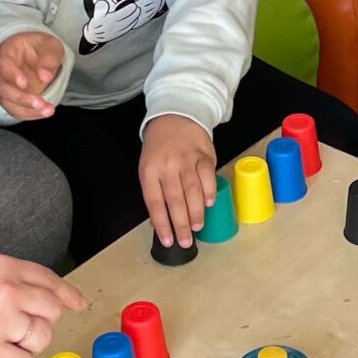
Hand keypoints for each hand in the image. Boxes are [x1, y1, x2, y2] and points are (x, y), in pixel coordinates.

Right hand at [0, 28, 66, 121]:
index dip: (11, 75)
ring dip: (27, 109)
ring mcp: (4, 86)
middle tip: (40, 103)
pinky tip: (44, 112)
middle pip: (3, 88)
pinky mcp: (11, 99)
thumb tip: (45, 76)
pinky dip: (29, 114)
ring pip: (8, 103)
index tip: (24, 84)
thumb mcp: (51, 45)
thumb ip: (49, 58)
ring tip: (47, 110)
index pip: (3, 64)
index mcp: (7, 52)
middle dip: (21, 98)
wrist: (38, 54)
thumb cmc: (41, 47)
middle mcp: (1, 71)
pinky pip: (15, 110)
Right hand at [0, 256, 85, 357]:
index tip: (76, 303)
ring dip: (25, 345)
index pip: (48, 280)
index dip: (66, 295)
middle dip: (41, 323)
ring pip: (40, 339)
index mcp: (1, 268)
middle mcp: (6, 292)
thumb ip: (4, 278)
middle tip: (22, 331)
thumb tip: (34, 294)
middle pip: (51, 312)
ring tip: (0, 343)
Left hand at [140, 114, 216, 248]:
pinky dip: (208, 192)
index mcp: (149, 170)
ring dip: (196, 212)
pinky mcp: (204, 155)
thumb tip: (161, 220)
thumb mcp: (148, 166)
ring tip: (197, 227)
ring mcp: (187, 159)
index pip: (154, 202)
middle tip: (185, 241)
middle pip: (174, 200)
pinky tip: (208, 203)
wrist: (176, 116)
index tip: (167, 240)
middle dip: (180, 224)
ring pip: (192, 191)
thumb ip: (155, 191)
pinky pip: (208, 177)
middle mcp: (167, 165)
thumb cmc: (160, 147)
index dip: (161, 224)